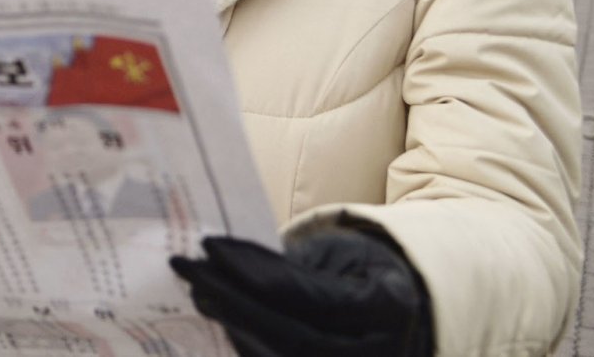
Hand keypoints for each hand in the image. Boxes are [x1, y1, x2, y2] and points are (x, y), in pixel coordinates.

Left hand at [170, 227, 432, 356]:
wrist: (404, 306)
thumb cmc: (363, 270)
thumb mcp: (339, 254)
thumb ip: (293, 267)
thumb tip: (224, 262)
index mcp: (386, 302)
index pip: (305, 294)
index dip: (254, 273)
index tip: (210, 247)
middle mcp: (377, 348)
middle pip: (289, 333)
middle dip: (232, 300)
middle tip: (189, 270)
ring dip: (233, 326)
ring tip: (199, 293)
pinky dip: (248, 346)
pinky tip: (223, 321)